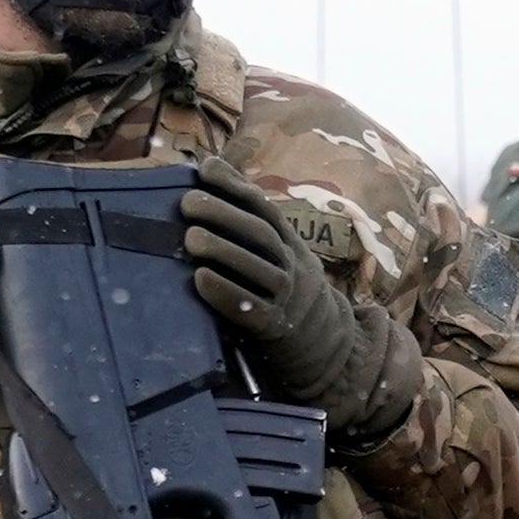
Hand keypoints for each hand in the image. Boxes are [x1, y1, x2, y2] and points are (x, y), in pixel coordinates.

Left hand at [181, 162, 419, 440]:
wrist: (331, 349)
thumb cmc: (289, 295)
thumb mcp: (283, 258)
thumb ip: (253, 229)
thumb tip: (211, 180)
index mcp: (292, 245)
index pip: (265, 208)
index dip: (236, 186)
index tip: (205, 169)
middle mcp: (294, 267)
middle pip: (261, 234)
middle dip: (224, 214)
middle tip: (188, 203)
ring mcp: (289, 298)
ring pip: (258, 268)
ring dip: (222, 249)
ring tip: (189, 236)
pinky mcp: (277, 328)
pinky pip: (251, 309)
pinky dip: (224, 292)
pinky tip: (199, 279)